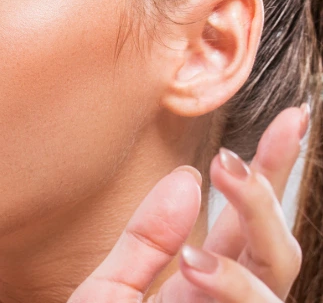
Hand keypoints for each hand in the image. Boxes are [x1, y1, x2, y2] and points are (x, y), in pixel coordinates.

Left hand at [70, 104, 308, 301]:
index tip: (291, 116)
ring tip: (213, 196)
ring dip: (253, 229)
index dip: (271, 171)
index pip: (247, 223)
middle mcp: (227, 302)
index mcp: (205, 284)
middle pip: (275, 246)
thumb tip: (187, 177)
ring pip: (277, 278)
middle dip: (265, 196)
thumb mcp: (110, 287)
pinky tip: (195, 263)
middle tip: (228, 158)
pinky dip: (231, 286)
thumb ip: (144, 242)